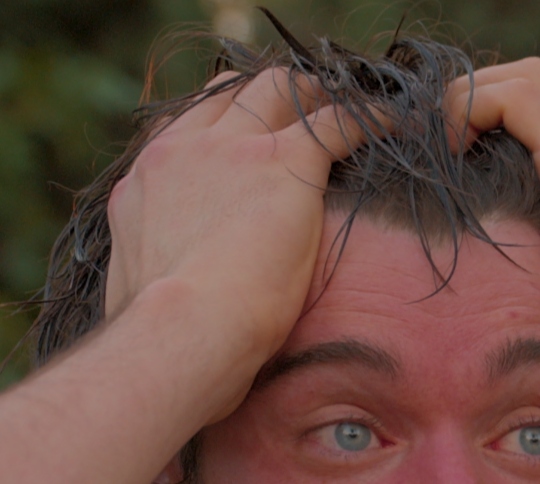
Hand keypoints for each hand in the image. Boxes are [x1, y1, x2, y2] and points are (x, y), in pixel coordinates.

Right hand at [102, 70, 368, 392]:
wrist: (180, 335)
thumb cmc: (163, 340)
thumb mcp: (143, 290)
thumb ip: (160, 268)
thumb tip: (168, 295)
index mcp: (147, 180)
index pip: (187, 127)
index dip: (225, 126)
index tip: (252, 145)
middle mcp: (182, 149)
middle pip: (229, 92)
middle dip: (268, 98)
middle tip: (305, 118)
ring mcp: (232, 149)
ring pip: (277, 88)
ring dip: (313, 97)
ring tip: (348, 113)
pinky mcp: (284, 161)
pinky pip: (336, 118)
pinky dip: (370, 118)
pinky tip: (397, 123)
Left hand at [455, 60, 539, 419]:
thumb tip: (505, 309)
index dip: (492, 123)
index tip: (453, 169)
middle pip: (534, 82)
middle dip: (475, 101)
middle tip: (440, 151)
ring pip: (525, 77)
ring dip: (470, 99)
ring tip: (441, 150)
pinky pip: (517, 98)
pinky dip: (472, 109)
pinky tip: (450, 155)